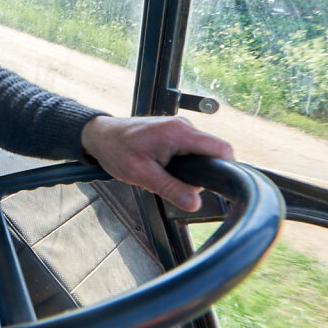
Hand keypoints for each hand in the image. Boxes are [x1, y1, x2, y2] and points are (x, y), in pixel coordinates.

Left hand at [80, 115, 234, 211]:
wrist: (99, 136)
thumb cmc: (116, 150)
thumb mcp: (142, 175)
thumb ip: (171, 188)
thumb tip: (195, 202)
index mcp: (179, 133)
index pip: (221, 148)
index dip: (227, 168)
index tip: (222, 186)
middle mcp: (183, 126)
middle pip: (212, 152)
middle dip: (201, 173)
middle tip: (179, 185)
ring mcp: (179, 127)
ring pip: (200, 152)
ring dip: (189, 168)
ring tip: (165, 175)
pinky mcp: (173, 132)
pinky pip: (189, 149)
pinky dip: (182, 162)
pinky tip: (163, 168)